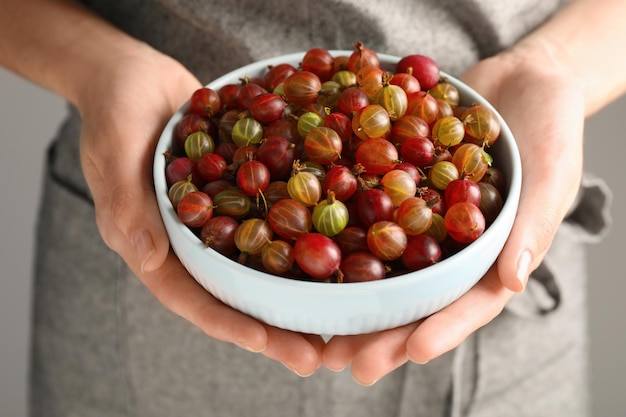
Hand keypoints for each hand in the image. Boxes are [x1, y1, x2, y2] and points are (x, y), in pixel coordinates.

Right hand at [78, 45, 323, 375]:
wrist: (136, 71)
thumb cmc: (113, 107)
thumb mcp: (113, 149)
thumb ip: (126, 203)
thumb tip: (147, 256)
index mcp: (156, 245)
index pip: (195, 300)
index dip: (237, 329)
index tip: (280, 350)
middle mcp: (192, 242)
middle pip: (237, 293)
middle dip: (278, 326)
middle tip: (324, 354)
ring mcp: (219, 219)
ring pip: (261, 264)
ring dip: (298, 292)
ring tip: (341, 318)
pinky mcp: (240, 191)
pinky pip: (273, 219)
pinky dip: (303, 236)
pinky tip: (341, 248)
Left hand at [323, 41, 584, 384]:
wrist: (520, 78)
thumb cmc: (552, 126)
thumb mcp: (551, 172)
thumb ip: (532, 224)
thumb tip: (512, 281)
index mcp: (494, 255)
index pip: (471, 303)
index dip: (445, 329)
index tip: (414, 352)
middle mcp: (452, 246)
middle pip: (418, 297)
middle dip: (385, 332)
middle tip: (348, 362)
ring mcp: (422, 219)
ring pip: (385, 266)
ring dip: (353, 299)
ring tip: (319, 330)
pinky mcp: (398, 188)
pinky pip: (369, 212)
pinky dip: (342, 231)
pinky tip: (306, 251)